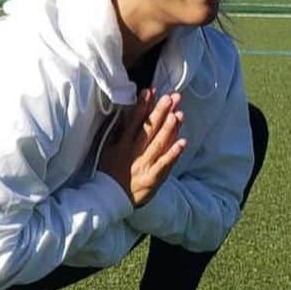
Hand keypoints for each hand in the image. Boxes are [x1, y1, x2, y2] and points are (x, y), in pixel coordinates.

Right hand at [98, 89, 184, 207]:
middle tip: (171, 97)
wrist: (109, 198)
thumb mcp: (108, 149)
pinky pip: (164, 164)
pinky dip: (174, 153)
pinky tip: (183, 142)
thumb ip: (117, 132)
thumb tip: (125, 113)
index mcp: (122, 144)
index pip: (133, 121)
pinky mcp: (153, 178)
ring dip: (169, 129)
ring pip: (158, 144)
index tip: (150, 91)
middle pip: (148, 130)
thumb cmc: (109, 171)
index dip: (142, 106)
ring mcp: (144, 165)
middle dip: (160, 112)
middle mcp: (134, 152)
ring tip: (178, 114)